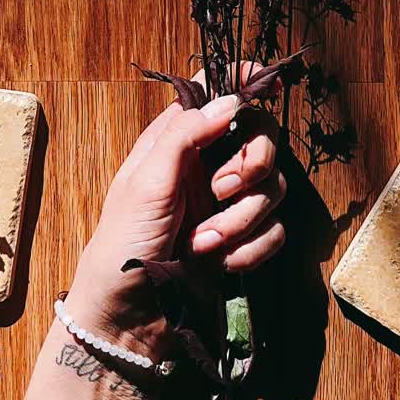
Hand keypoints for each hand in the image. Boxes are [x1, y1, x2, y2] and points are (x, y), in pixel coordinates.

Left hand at [67, 78, 285, 361]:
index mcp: (178, 141)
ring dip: (242, 220)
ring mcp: (227, 204)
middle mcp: (208, 166)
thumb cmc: (123, 244)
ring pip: (273, 188)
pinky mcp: (243, 241)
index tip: (267, 85)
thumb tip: (231, 100)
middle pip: (262, 138)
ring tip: (203, 243)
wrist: (128, 318)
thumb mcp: (146, 182)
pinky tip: (220, 264)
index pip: (217, 93)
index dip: (245, 82)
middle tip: (223, 189)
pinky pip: (276, 231)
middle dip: (253, 164)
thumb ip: (187, 135)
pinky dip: (251, 249)